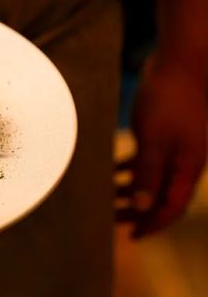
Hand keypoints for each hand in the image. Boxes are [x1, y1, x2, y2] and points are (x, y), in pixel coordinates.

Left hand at [116, 56, 206, 237]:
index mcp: (189, 167)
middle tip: (111, 220)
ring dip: (132, 190)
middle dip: (138, 211)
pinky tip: (113, 170)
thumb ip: (148, 173)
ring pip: (154, 177)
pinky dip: (132, 167)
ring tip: (108, 199)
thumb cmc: (169, 98)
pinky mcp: (166, 131)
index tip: (132, 236)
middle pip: (162, 196)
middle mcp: (186, 160)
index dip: (152, 224)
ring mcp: (178, 145)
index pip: (172, 207)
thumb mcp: (154, 139)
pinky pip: (149, 158)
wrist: (181, 60)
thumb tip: (141, 207)